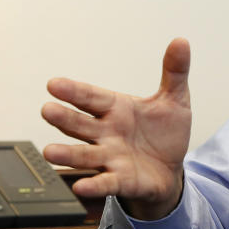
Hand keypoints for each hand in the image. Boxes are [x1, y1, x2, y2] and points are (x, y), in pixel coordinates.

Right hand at [41, 38, 192, 219]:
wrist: (173, 169)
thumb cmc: (165, 133)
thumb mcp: (175, 100)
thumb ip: (175, 72)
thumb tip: (181, 41)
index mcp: (117, 109)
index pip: (92, 98)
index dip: (74, 91)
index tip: (54, 84)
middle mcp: (107, 134)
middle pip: (81, 125)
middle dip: (64, 118)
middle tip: (47, 110)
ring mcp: (110, 158)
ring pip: (84, 155)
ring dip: (68, 154)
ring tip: (49, 152)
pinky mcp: (121, 180)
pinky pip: (105, 183)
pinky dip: (93, 185)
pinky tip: (80, 186)